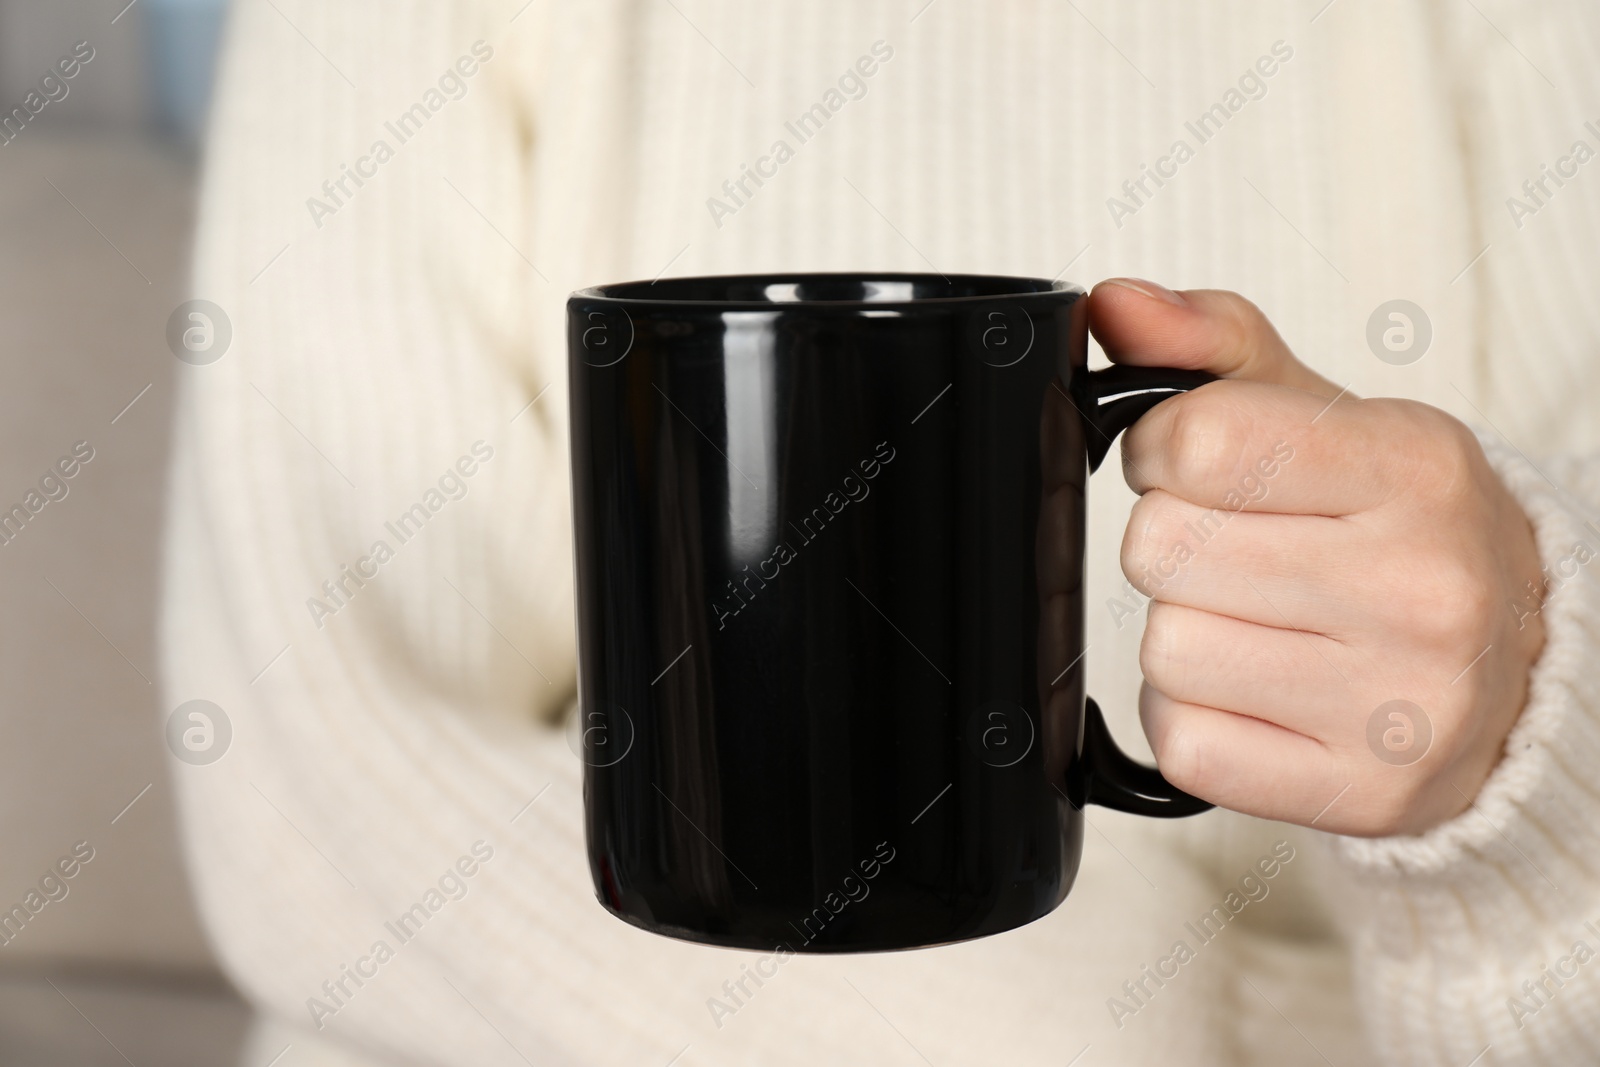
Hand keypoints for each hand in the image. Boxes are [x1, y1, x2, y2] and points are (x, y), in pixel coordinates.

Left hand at [1088, 278, 1546, 836]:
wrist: (1517, 666)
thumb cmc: (1400, 529)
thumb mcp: (1328, 416)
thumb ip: (1211, 349)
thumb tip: (1112, 305)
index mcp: (1415, 469)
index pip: (1200, 439)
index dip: (1163, 448)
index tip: (1193, 463)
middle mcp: (1420, 588)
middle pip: (1163, 550)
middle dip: (1174, 542)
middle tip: (1240, 552)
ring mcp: (1395, 703)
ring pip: (1166, 650)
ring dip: (1185, 633)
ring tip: (1259, 625)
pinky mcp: (1359, 792)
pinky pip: (1184, 743)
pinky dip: (1193, 718)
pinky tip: (1257, 692)